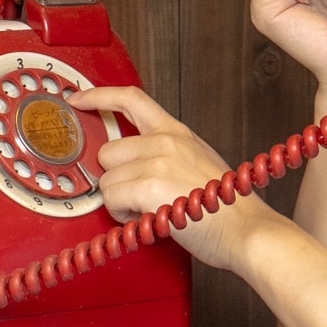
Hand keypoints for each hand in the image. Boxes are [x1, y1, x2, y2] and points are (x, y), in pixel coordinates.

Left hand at [69, 85, 274, 271]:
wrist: (247, 231)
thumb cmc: (225, 207)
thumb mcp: (197, 162)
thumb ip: (164, 155)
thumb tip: (130, 166)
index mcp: (176, 131)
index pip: (131, 98)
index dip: (99, 96)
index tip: (79, 99)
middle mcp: (165, 140)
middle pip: (108, 152)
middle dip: (116, 179)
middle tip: (139, 198)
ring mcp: (157, 160)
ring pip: (106, 180)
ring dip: (120, 202)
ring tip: (149, 211)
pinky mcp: (150, 185)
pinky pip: (112, 199)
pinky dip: (122, 216)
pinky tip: (146, 218)